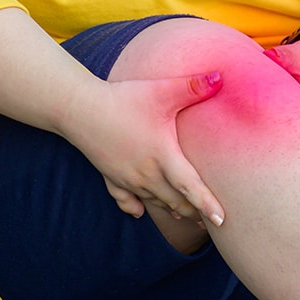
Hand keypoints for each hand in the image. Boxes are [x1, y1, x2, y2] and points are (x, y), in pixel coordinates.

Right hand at [60, 71, 226, 224]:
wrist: (78, 108)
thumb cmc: (123, 98)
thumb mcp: (161, 90)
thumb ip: (193, 86)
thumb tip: (221, 77)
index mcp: (162, 156)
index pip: (190, 187)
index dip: (207, 204)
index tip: (221, 222)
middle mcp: (146, 173)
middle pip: (175, 201)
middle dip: (193, 212)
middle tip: (210, 221)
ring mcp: (126, 178)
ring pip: (153, 201)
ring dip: (170, 209)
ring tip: (185, 216)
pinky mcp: (110, 176)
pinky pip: (124, 199)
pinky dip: (134, 207)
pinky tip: (139, 212)